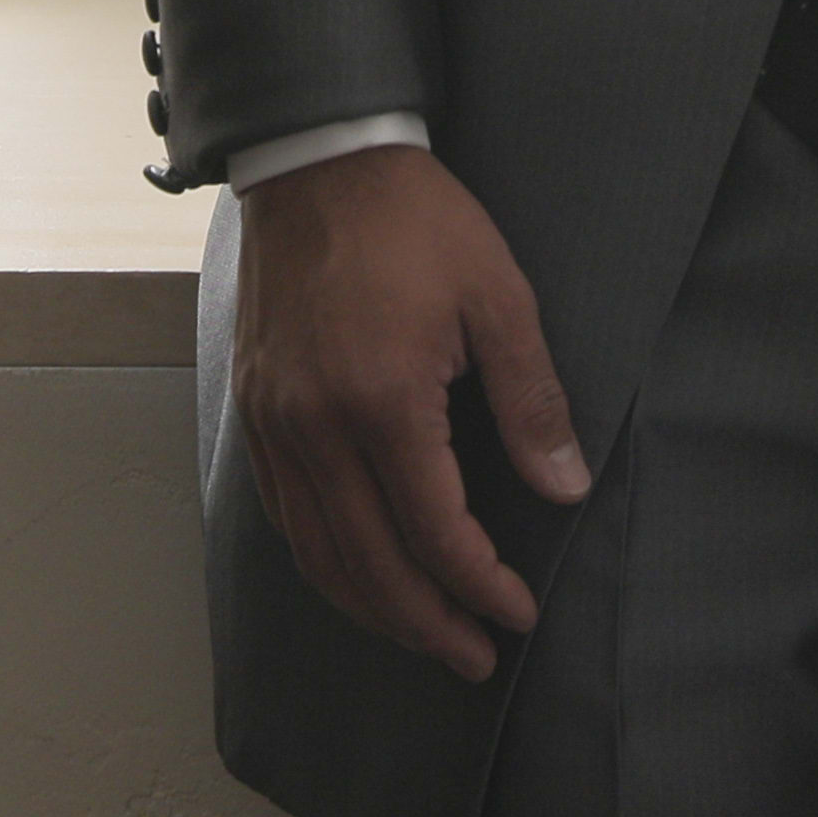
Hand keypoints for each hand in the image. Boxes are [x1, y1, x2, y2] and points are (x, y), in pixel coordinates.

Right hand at [231, 144, 591, 680]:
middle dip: (428, 625)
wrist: (315, 159)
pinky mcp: (253, 409)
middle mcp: (316, 427)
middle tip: (475, 657)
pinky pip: (283, 514)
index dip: (482, 586)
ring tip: (422, 634)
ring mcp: (274, 422)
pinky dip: (322, 562)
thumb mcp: (497, 295)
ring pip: (318, 553)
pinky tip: (356, 575)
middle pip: (371, 566)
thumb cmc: (415, 221)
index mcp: (382, 402)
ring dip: (372, 608)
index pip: (436, 534)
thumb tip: (565, 487)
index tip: (519, 613)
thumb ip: (531, 399)